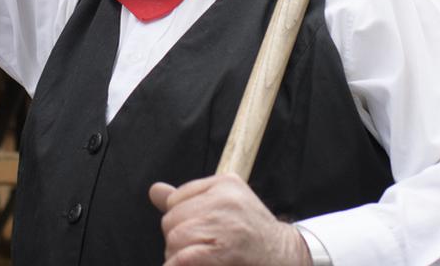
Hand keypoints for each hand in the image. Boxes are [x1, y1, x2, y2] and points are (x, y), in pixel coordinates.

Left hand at [149, 175, 312, 265]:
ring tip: (199, 260)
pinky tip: (183, 265)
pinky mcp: (224, 248)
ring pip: (174, 239)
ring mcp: (225, 223)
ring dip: (178, 257)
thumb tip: (154, 191)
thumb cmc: (251, 235)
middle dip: (177, 241)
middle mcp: (225, 198)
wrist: (285, 258)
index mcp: (225, 183)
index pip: (176, 199)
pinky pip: (183, 257)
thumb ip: (188, 199)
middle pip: (172, 220)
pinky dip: (178, 265)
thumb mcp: (224, 207)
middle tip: (198, 252)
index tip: (200, 235)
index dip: (183, 222)